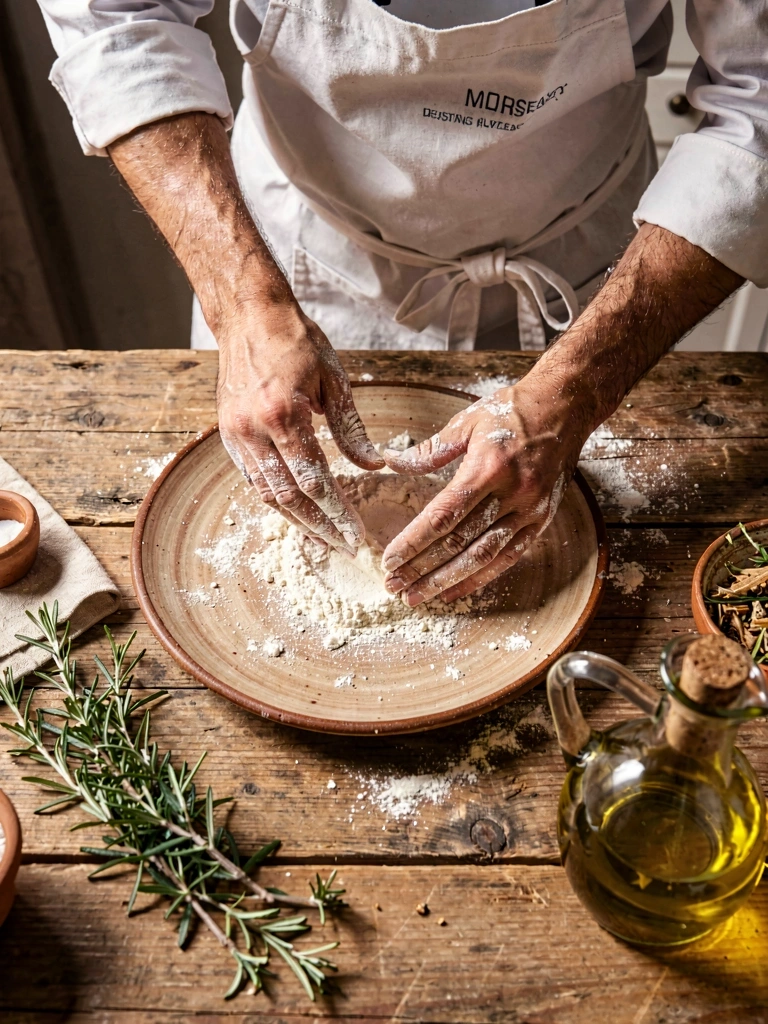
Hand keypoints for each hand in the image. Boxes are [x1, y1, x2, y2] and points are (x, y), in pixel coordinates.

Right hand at [217, 299, 383, 552]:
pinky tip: (296, 511)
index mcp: (283, 414)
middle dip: (320, 527)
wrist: (248, 315)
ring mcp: (235, 434)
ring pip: (266, 494)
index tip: (357, 535)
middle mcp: (253, 430)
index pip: (315, 481)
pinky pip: (251, 478)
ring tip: (323, 537)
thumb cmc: (296, 341)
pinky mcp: (227, 434)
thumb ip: (352, 429)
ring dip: (296, 520)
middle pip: (289, 497)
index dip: (338, 513)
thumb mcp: (333, 380)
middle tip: (344, 547)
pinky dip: (275, 498)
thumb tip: (375, 466)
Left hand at [380, 383, 587, 603]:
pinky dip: (479, 578)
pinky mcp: (541, 521)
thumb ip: (431, 449)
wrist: (564, 408)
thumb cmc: (511, 411)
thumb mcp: (468, 421)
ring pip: (482, 557)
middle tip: (394, 587)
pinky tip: (453, 590)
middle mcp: (511, 494)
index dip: (414, 542)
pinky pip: (507, 557)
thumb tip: (392, 462)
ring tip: (416, 596)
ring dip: (446, 581)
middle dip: (423, 568)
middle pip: (459, 542)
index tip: (390, 560)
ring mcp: (529, 510)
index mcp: (488, 468)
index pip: (443, 516)